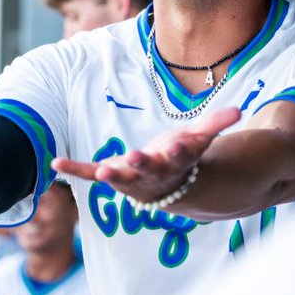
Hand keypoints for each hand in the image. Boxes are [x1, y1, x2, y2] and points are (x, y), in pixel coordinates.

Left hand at [50, 106, 240, 203]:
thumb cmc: (181, 155)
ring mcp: (129, 177)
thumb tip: (238, 110)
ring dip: (108, 175)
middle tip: (133, 158)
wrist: (165, 185)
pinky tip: (56, 162)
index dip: (176, 152)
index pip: (178, 158)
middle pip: (148, 170)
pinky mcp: (110, 174)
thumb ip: (215, 124)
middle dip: (141, 165)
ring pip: (120, 177)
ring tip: (100, 172)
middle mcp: (152, 174)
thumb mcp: (198, 137)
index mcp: (175, 162)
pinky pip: (90, 173)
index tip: (175, 147)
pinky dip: (74, 169)